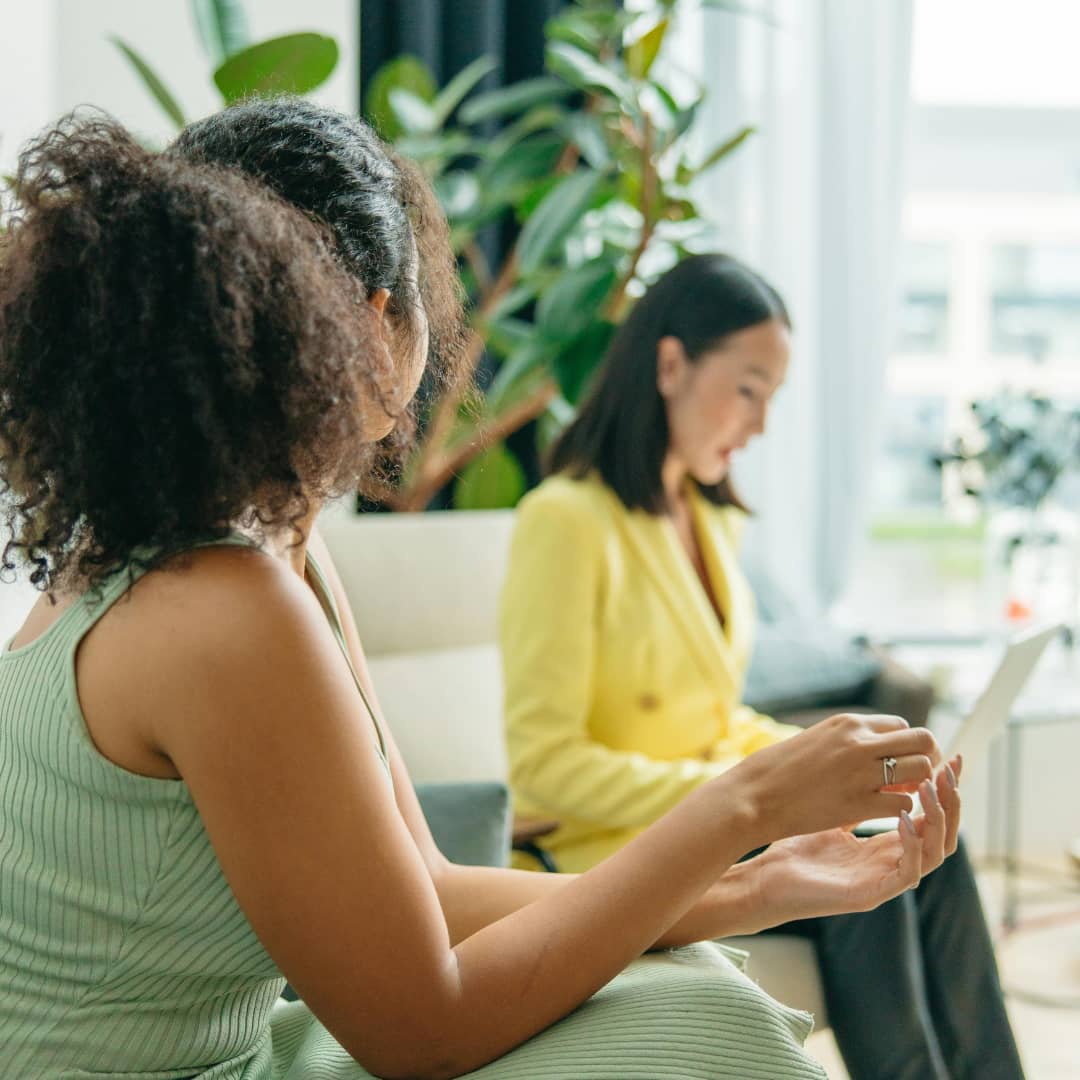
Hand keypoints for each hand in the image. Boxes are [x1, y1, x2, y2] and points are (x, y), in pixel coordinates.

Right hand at [721, 712, 941, 845]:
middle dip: (927, 761)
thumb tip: (881, 750)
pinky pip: (904, 803)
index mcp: (848, 723)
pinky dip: (901, 811)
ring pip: (921, 770)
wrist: (754, 795)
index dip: (906, 747)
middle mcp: (860, 742)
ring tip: (900, 795)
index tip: (899, 764)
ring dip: (918, 786)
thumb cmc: (780, 769)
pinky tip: (885, 814)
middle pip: (924, 741)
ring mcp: (861, 772)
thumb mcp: (818, 740)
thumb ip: (850, 741)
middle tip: (914, 780)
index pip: (903, 725)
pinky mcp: (858, 804)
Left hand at [731, 752, 961, 931]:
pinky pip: (908, 871)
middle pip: (942, 833)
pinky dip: (912, 844)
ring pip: (935, 853)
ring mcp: (884, 878)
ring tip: (929, 785)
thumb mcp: (833, 813)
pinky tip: (905, 818)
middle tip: (951, 769)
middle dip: (951, 800)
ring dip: (938, 817)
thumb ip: (858, 797)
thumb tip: (873, 761)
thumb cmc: (796, 845)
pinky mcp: (871, 893)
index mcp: (887, 844)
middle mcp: (893, 861)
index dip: (945, 790)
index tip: (951, 760)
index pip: (930, 817)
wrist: (768, 879)